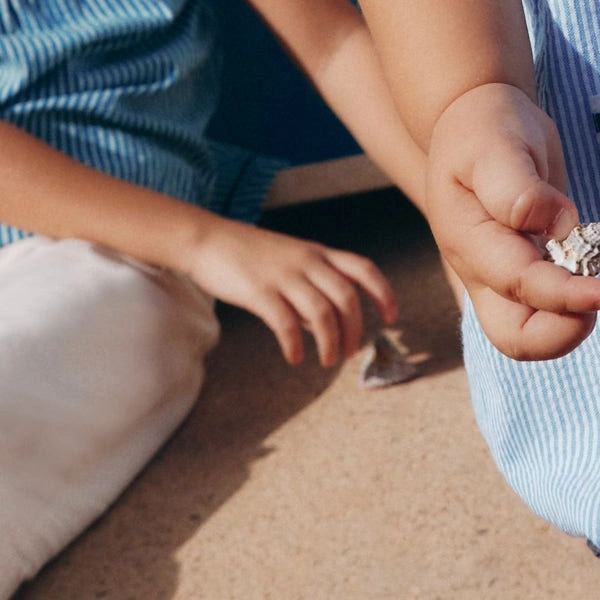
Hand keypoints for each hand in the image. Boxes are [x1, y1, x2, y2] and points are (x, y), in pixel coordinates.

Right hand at [181, 217, 396, 365]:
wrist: (208, 239)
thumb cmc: (248, 254)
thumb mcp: (290, 261)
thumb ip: (310, 288)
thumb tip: (324, 324)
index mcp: (318, 252)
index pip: (363, 269)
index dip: (383, 293)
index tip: (392, 318)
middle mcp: (307, 261)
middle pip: (347, 297)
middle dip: (355, 329)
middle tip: (349, 353)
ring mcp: (284, 275)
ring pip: (322, 312)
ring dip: (330, 341)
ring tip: (328, 360)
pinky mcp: (259, 291)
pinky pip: (286, 322)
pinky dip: (295, 343)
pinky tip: (294, 357)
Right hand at [427, 82, 599, 360]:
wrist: (475, 120)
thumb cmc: (485, 130)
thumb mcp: (495, 146)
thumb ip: (519, 190)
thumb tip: (561, 226)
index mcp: (468, 240)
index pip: (519, 285)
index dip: (567, 296)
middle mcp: (480, 270)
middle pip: (514, 337)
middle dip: (563, 332)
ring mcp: (498, 275)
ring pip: (531, 332)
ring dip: (571, 319)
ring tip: (598, 280)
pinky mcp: (522, 270)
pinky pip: (546, 307)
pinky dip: (573, 300)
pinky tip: (588, 264)